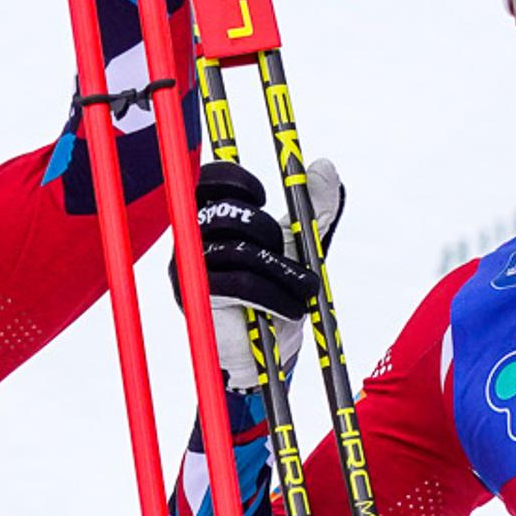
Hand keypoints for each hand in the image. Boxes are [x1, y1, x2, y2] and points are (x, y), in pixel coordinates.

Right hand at [196, 156, 336, 385]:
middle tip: (291, 256)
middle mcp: (191, 240)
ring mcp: (190, 270)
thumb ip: (313, 204)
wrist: (268, 348)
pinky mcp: (199, 299)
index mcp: (209, 219)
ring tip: (304, 289)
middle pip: (226, 213)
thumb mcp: (300, 240)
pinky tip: (291, 308)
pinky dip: (273, 295)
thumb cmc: (277, 289)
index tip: (264, 196)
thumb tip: (324, 166)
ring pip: (238, 250)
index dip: (235, 179)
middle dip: (268, 231)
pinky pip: (239, 284)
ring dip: (281, 270)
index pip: (207, 180)